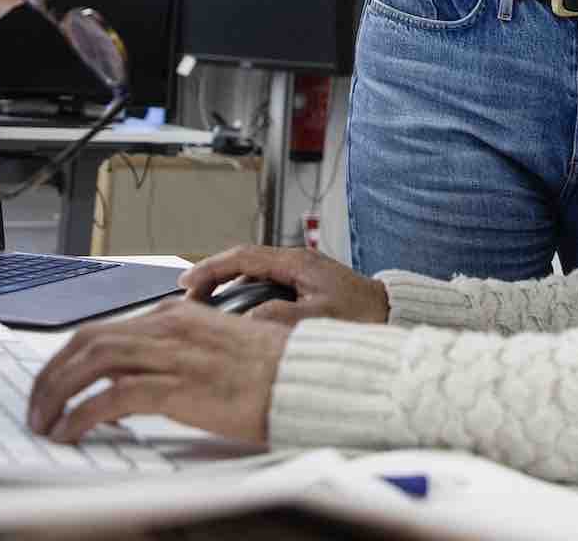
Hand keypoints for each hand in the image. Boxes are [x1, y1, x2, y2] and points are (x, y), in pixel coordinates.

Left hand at [28, 303, 286, 444]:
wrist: (306, 380)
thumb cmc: (269, 371)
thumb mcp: (215, 351)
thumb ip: (175, 357)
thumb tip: (136, 384)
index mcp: (177, 315)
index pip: (104, 328)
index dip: (68, 357)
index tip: (53, 382)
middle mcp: (169, 327)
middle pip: (86, 341)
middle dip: (50, 374)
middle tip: (36, 405)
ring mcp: (173, 355)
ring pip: (90, 363)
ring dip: (56, 394)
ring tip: (43, 422)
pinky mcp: (178, 386)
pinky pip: (112, 397)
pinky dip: (81, 416)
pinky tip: (70, 432)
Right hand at [181, 245, 390, 326]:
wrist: (391, 314)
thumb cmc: (363, 316)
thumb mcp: (318, 319)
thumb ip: (280, 318)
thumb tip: (244, 321)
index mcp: (297, 262)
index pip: (242, 257)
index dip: (210, 268)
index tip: (186, 282)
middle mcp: (296, 262)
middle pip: (242, 263)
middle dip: (212, 278)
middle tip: (188, 300)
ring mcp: (300, 272)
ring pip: (252, 274)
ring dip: (227, 288)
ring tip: (206, 311)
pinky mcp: (305, 285)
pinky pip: (265, 285)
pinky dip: (244, 297)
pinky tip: (236, 317)